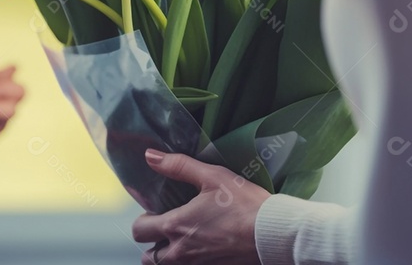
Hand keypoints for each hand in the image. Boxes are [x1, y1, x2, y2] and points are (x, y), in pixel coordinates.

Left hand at [132, 150, 269, 264]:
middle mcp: (181, 252)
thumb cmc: (244, 203)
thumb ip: (178, 166)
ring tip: (181, 240)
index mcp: (176, 226)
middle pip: (148, 257)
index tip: (156, 211)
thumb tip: (149, 156)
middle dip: (151, 243)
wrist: (272, 234)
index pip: (139, 230)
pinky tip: (202, 246)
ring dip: (167, 256)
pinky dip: (188, 262)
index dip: (143, 219)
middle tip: (167, 228)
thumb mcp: (212, 176)